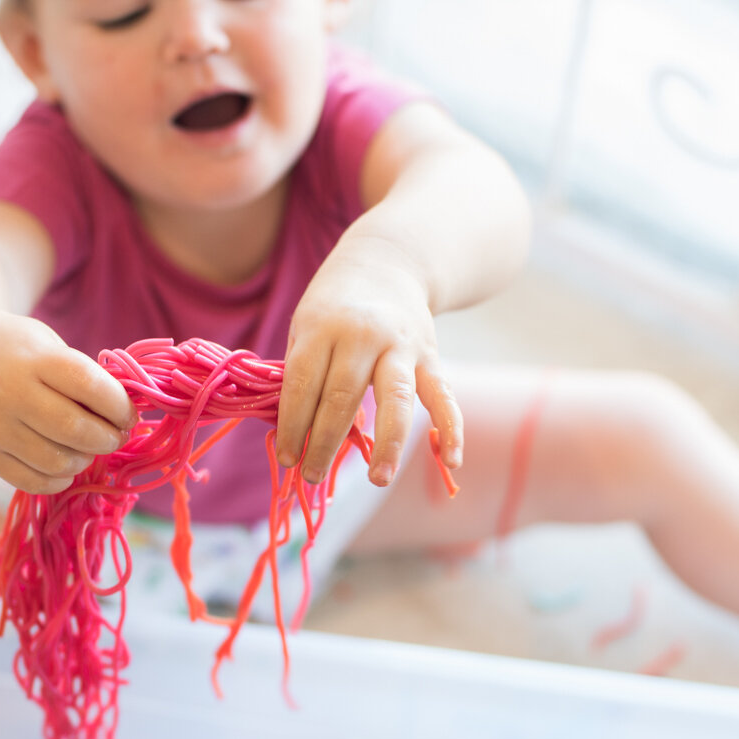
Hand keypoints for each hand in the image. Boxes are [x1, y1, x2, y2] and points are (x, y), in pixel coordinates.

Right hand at [0, 311, 135, 493]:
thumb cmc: (12, 347)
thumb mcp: (45, 344)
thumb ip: (80, 375)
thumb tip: (124, 418)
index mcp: (33, 358)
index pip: (90, 387)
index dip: (119, 407)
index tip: (128, 415)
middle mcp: (9, 392)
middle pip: (75, 430)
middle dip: (107, 438)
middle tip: (113, 436)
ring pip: (57, 461)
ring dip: (83, 460)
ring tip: (86, 448)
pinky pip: (32, 481)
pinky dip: (58, 478)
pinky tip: (63, 463)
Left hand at [275, 235, 462, 486]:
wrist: (389, 260)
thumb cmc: (335, 305)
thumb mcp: (307, 326)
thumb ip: (306, 376)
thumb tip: (303, 436)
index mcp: (322, 328)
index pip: (304, 385)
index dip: (294, 426)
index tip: (287, 457)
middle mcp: (363, 336)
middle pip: (343, 397)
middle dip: (325, 443)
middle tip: (312, 476)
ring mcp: (401, 346)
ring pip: (394, 400)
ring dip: (387, 444)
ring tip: (378, 479)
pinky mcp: (430, 356)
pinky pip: (443, 397)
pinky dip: (451, 429)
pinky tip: (451, 461)